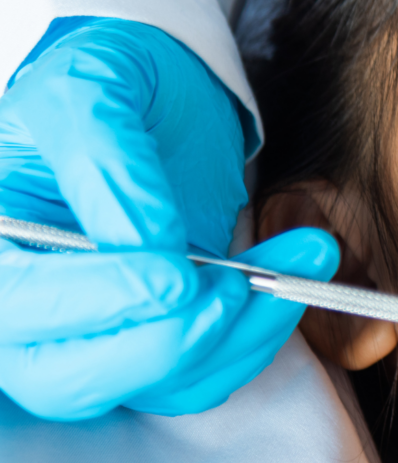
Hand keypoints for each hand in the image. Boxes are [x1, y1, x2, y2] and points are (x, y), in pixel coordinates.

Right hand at [0, 18, 333, 418]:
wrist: (164, 90)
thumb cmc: (111, 79)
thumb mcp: (93, 89)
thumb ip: (108, 164)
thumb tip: (146, 246)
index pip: (19, 306)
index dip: (98, 301)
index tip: (177, 277)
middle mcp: (26, 307)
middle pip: (72, 379)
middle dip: (170, 342)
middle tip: (240, 286)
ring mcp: (92, 332)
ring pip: (152, 384)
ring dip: (239, 335)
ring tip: (305, 257)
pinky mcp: (155, 336)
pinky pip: (201, 376)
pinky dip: (257, 338)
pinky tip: (294, 278)